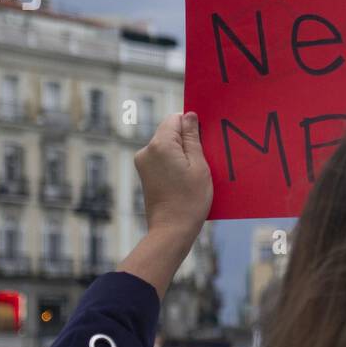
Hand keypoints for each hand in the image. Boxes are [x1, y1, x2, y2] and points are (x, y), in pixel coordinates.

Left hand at [134, 112, 211, 242]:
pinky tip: (185, 180)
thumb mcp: (198, 165)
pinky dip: (174, 164)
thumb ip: (192, 137)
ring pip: (166, 146)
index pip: (175, 119)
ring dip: (181, 154)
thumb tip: (189, 115)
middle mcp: (146, 151)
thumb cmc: (190, 200)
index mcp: (160, 145)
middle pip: (170, 132)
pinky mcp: (144, 174)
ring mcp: (143, 163)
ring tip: (194, 174)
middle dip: (186, 141)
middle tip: (202, 161)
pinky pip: (162, 159)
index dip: (191, 126)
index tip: (202, 141)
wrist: (172, 230)